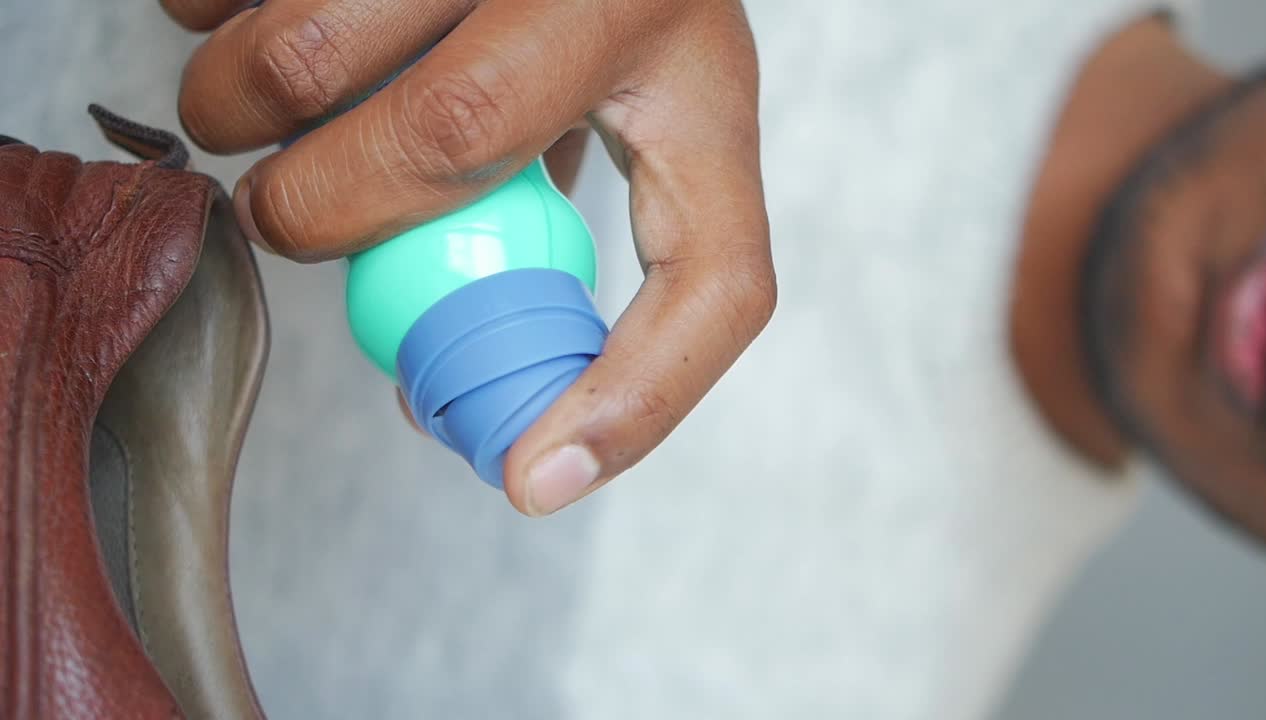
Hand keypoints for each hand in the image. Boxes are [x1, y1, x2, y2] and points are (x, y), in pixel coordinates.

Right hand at [162, 0, 776, 515]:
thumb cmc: (586, 11)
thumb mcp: (625, 113)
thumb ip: (553, 222)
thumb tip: (440, 391)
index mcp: (702, 78)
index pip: (717, 273)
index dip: (637, 399)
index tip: (534, 477)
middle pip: (447, 138)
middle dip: (315, 207)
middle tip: (279, 217)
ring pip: (311, 50)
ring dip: (235, 108)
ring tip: (249, 114)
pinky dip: (207, 19)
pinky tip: (242, 24)